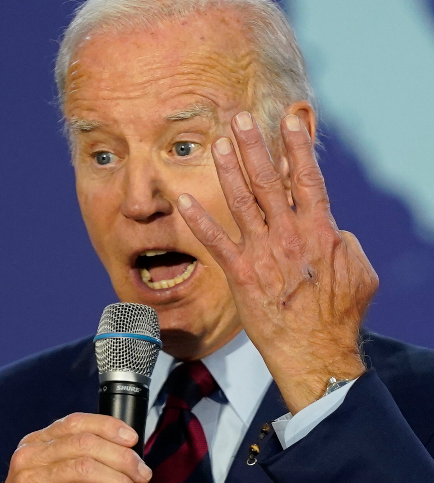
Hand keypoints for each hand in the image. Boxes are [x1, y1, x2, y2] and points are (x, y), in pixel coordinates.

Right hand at [5, 413, 151, 482]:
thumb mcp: (58, 466)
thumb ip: (81, 454)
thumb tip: (124, 451)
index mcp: (40, 440)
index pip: (77, 422)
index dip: (108, 426)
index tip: (132, 437)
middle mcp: (30, 452)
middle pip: (84, 442)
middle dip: (120, 455)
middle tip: (141, 471)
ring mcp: (28, 474)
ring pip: (82, 465)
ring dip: (115, 474)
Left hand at [177, 111, 378, 413]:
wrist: (314, 351)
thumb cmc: (338, 315)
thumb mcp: (359, 272)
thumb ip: (343, 243)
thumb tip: (331, 226)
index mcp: (320, 231)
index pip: (307, 180)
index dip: (297, 148)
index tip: (288, 122)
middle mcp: (289, 235)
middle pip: (269, 181)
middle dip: (254, 146)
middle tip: (240, 118)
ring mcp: (262, 253)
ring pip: (242, 202)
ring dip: (228, 169)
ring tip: (218, 143)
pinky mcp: (240, 273)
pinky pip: (215, 241)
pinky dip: (198, 219)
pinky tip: (182, 199)